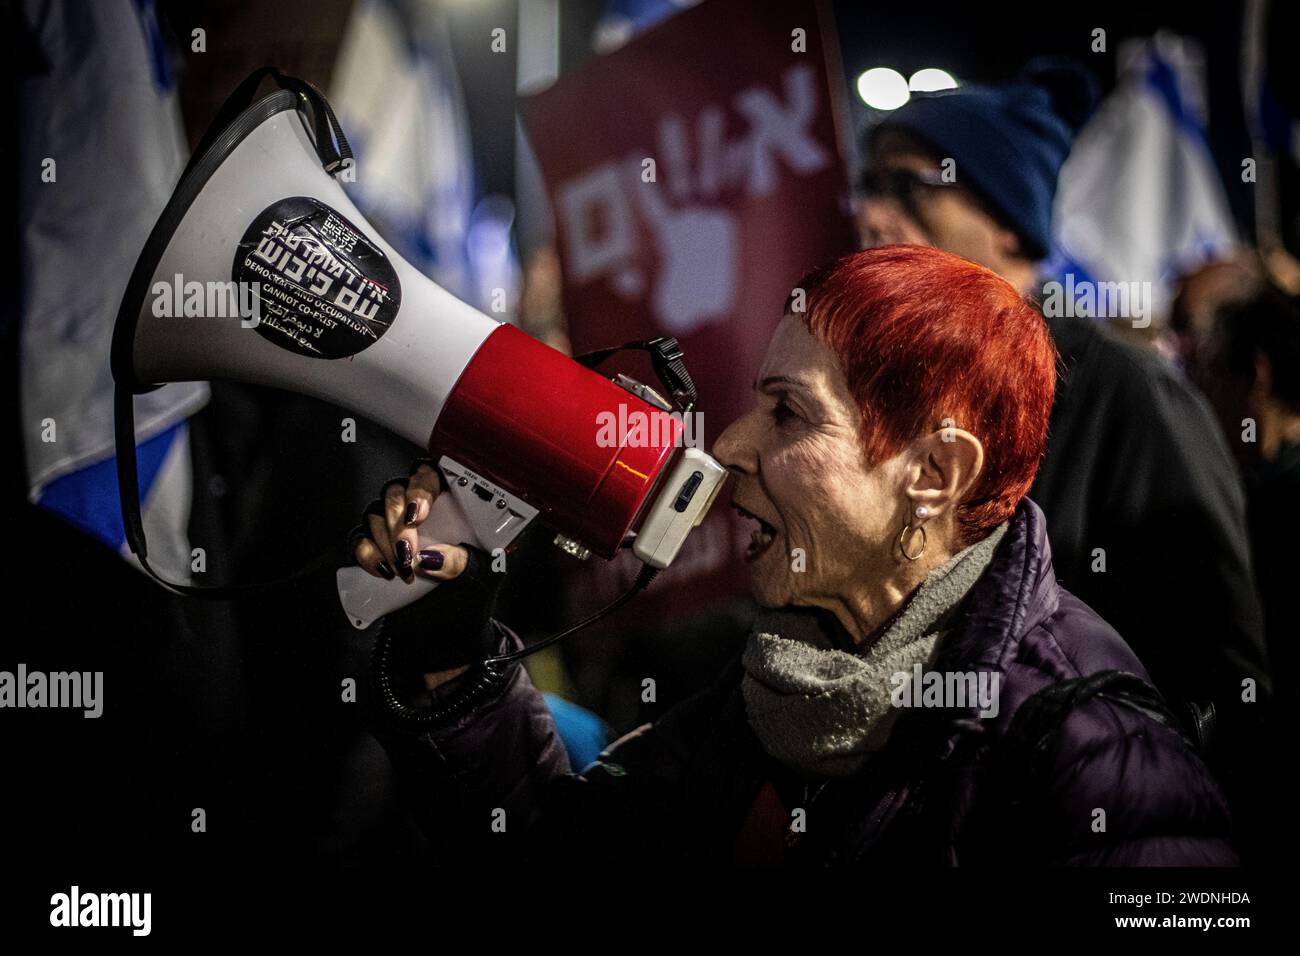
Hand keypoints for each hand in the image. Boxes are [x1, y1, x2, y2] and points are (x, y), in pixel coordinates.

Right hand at [349, 460, 505, 684]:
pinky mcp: (376, 551)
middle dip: (399, 522)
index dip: (422, 485)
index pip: (433, 476)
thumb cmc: (472, 598)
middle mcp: (422, 512)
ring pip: (375, 513)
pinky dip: (367, 553)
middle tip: (409, 554)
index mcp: (454, 507)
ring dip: (385, 540)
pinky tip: (384, 571)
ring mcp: (396, 530)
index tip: (421, 513)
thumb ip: (464, 562)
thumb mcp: (483, 578)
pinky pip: (359, 539)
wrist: (447, 635)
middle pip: (397, 492)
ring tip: (404, 572)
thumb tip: (431, 556)